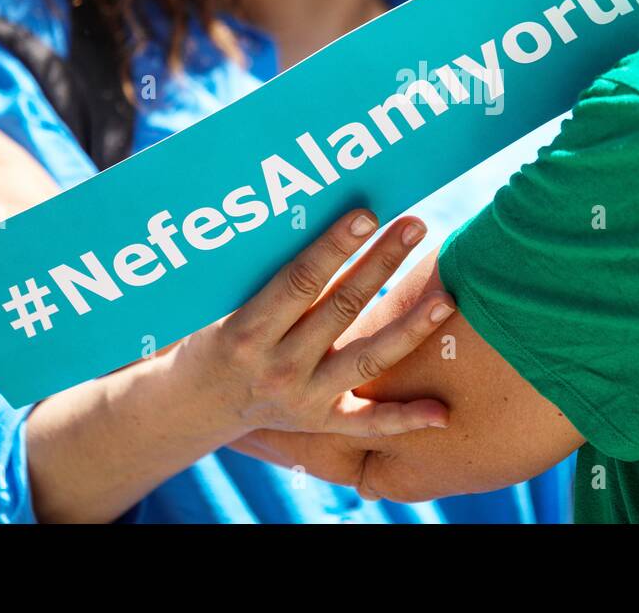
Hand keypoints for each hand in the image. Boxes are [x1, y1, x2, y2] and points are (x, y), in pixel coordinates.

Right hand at [183, 209, 457, 440]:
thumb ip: (268, 273)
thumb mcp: (224, 303)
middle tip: (415, 225)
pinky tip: (443, 412)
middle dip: (381, 262)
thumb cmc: (212, 334)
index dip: (335, 247)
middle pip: (342, 308)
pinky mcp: (320, 422)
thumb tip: (321, 217)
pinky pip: (368, 424)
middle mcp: (278, 368)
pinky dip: (406, 421)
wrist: (193, 405)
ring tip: (445, 299)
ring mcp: (303, 399)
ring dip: (410, 330)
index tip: (367, 214)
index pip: (300, 282)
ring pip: (367, 361)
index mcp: (248, 331)